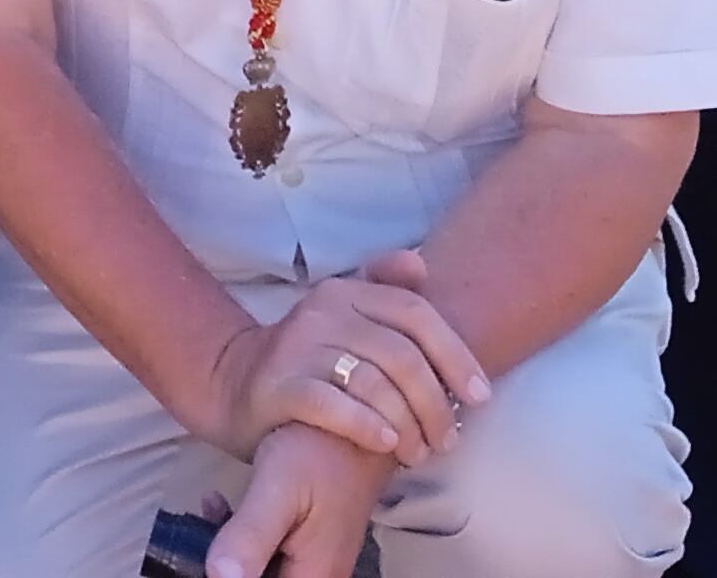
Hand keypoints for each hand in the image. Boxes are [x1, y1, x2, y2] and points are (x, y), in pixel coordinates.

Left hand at [205, 419, 393, 577]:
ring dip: (233, 548)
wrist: (356, 417)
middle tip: (203, 527)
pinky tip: (220, 506)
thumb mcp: (276, 490)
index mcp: (314, 575)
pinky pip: (273, 552)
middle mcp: (320, 575)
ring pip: (266, 569)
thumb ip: (248, 539)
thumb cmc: (318, 452)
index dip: (232, 577)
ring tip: (210, 511)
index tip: (209, 556)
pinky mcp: (311, 541)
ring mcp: (318, 560)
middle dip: (231, 563)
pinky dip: (244, 535)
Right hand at [207, 250, 486, 465]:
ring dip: (409, 424)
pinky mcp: (279, 386)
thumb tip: (420, 264)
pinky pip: (331, 405)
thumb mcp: (347, 319)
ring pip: (373, 384)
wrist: (237, 385)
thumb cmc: (312, 358)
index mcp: (346, 291)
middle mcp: (322, 311)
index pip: (416, 314)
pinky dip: (366, 426)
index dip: (456, 355)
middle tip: (449, 439)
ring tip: (421, 453)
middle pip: (401, 356)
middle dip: (436, 404)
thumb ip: (386, 292)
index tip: (480, 397)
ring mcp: (297, 348)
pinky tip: (387, 444)